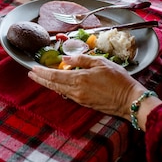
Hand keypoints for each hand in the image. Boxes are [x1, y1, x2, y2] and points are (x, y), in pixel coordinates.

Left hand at [28, 53, 145, 119]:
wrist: (130, 100)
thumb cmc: (118, 79)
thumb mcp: (101, 63)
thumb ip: (81, 59)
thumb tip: (65, 59)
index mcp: (79, 79)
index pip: (54, 75)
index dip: (42, 72)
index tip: (32, 68)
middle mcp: (76, 91)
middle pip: (53, 84)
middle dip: (41, 79)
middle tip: (31, 73)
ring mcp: (80, 98)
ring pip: (59, 90)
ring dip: (49, 84)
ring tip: (40, 78)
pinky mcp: (85, 103)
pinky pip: (67, 94)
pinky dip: (59, 88)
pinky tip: (57, 85)